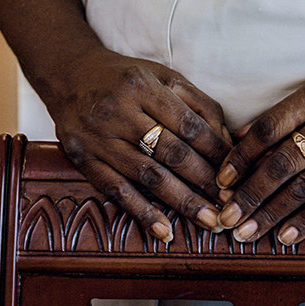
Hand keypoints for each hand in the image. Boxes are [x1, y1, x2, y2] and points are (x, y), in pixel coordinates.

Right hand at [43, 49, 234, 243]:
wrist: (69, 75)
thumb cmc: (126, 78)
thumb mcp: (162, 76)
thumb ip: (197, 104)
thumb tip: (227, 142)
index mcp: (143, 87)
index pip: (188, 124)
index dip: (215, 151)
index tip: (235, 172)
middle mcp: (120, 112)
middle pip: (170, 152)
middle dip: (204, 181)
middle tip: (228, 204)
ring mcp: (100, 138)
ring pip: (147, 175)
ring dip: (181, 202)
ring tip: (208, 220)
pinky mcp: (84, 159)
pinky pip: (117, 191)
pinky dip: (142, 212)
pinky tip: (165, 230)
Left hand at [214, 63, 304, 244]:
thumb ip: (291, 110)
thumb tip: (243, 135)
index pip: (269, 127)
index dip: (241, 156)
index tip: (222, 180)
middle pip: (282, 161)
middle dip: (249, 194)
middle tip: (226, 217)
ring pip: (304, 185)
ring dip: (272, 213)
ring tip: (247, 233)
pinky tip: (288, 235)